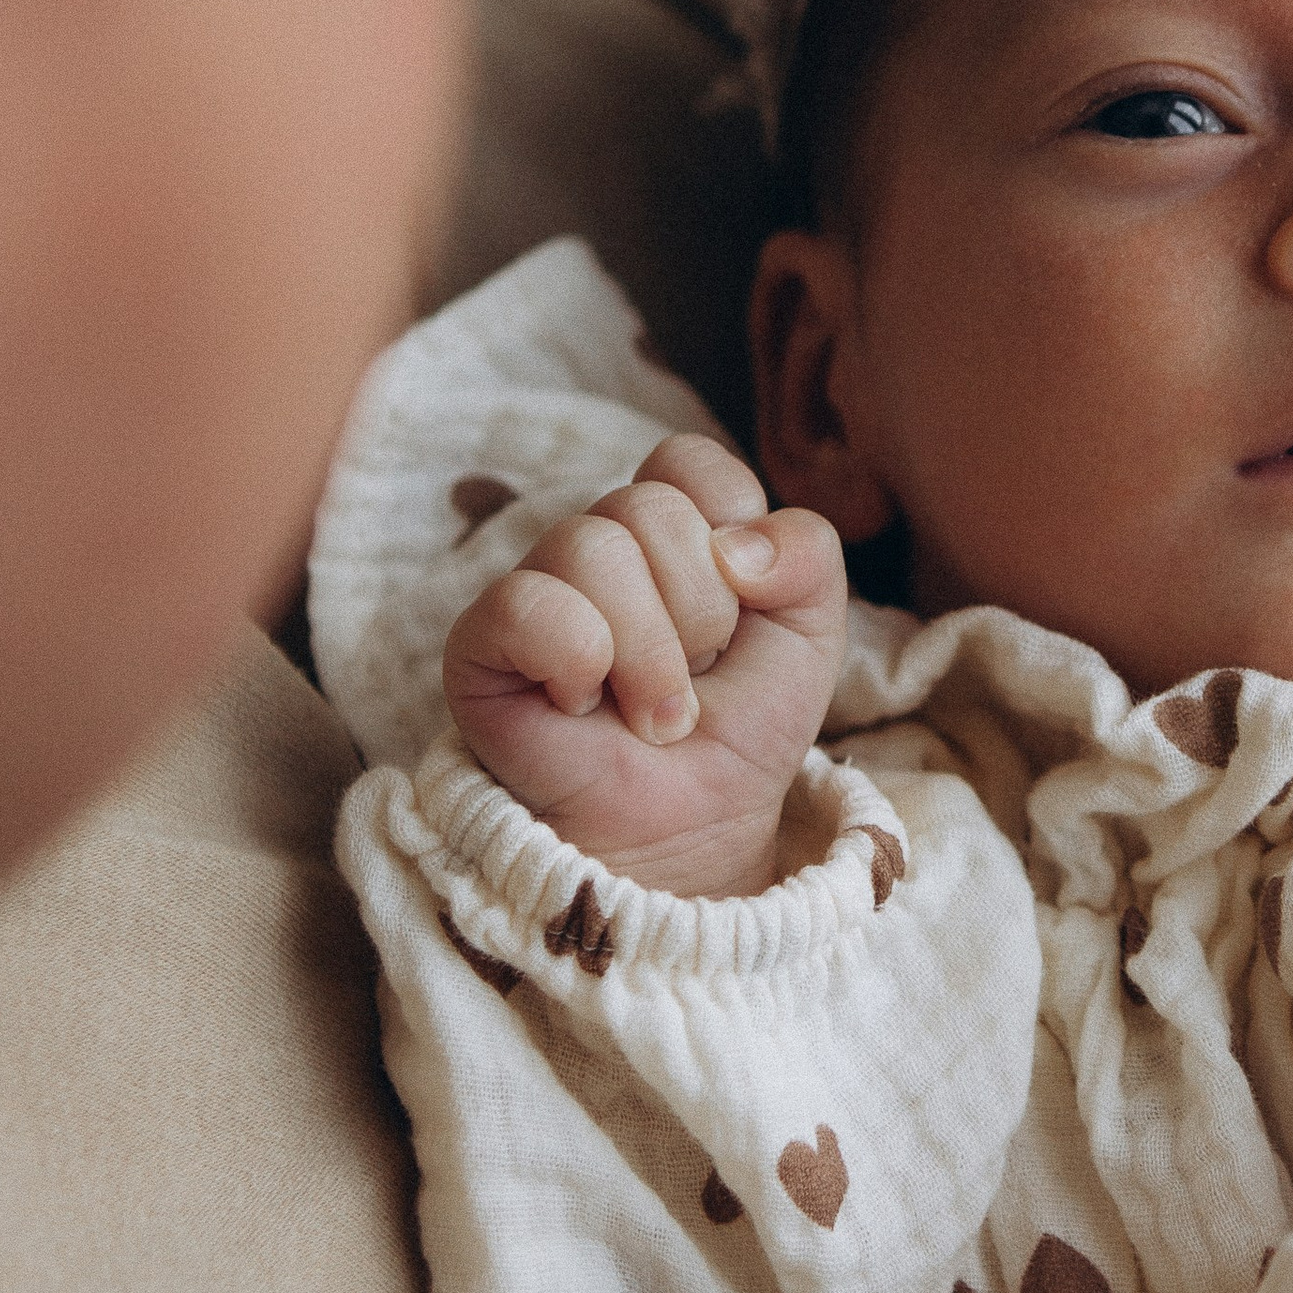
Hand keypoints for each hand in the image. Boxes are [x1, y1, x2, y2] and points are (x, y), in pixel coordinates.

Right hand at [442, 434, 846, 896]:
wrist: (694, 829)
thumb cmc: (740, 729)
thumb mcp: (811, 634)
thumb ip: (808, 554)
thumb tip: (736, 544)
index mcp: (670, 528)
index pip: (689, 463)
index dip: (731, 533)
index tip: (741, 609)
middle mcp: (597, 545)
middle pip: (648, 507)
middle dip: (699, 612)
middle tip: (694, 679)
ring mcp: (536, 589)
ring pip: (592, 548)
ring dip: (649, 655)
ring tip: (652, 714)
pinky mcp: (480, 643)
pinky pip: (528, 604)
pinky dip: (579, 662)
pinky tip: (582, 706)